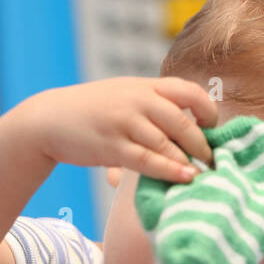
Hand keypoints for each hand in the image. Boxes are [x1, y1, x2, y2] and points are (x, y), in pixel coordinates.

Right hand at [26, 77, 217, 183]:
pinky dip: (170, 170)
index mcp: (145, 86)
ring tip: (205, 174)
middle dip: (203, 145)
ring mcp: (124, 123)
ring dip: (190, 161)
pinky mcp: (112, 147)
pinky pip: (148, 161)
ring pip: (168, 143)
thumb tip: (189, 122)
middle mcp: (137, 100)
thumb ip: (154, 103)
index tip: (213, 129)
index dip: (208, 111)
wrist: (48, 119)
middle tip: (214, 162)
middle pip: (184, 121)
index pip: (189, 92)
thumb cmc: (92, 111)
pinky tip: (185, 178)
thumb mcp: (124, 95)